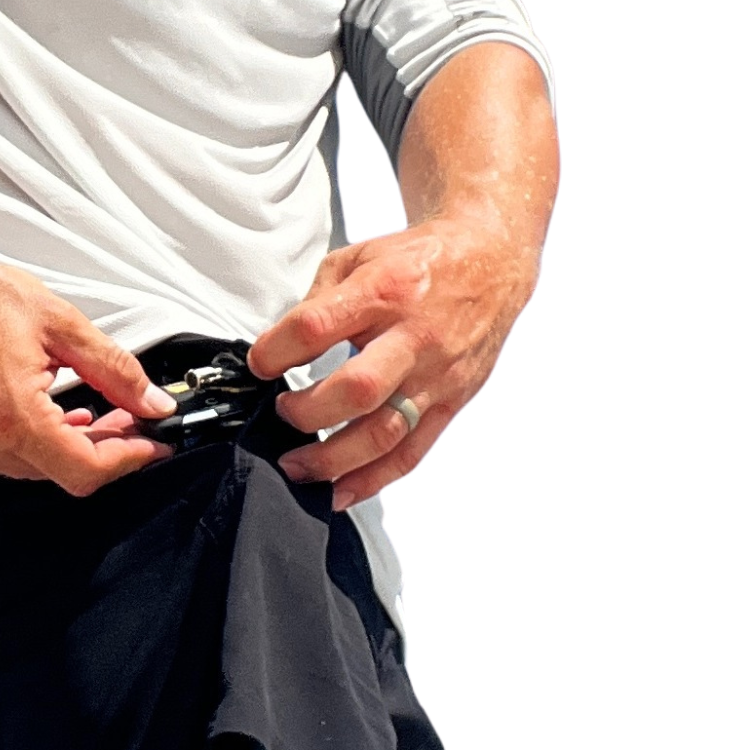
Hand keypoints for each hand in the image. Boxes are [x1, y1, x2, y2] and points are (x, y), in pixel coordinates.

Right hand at [0, 237, 175, 495]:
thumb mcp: (62, 324)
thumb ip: (116, 371)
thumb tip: (153, 403)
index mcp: (11, 415)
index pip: (85, 470)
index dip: (129, 459)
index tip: (154, 444)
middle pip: (64, 473)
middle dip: (108, 449)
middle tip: (135, 418)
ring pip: (39, 470)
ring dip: (76, 446)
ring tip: (101, 409)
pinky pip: (10, 458)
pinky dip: (43, 442)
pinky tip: (60, 411)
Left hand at [247, 210, 539, 511]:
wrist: (489, 261)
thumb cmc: (418, 262)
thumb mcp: (358, 258)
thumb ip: (317, 303)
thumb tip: (277, 350)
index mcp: (385, 290)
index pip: (317, 326)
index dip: (276, 351)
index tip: (259, 364)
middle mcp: (414, 337)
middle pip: (357, 390)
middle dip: (307, 412)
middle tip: (281, 414)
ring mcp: (436, 375)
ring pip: (384, 433)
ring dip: (333, 460)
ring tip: (296, 466)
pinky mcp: (450, 402)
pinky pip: (411, 452)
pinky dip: (372, 479)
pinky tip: (340, 491)